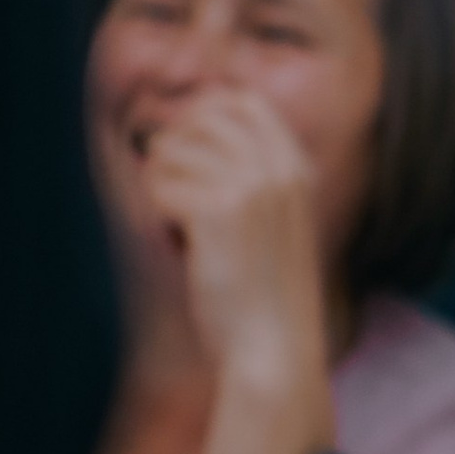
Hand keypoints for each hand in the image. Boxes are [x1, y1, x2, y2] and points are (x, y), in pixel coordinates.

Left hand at [135, 86, 329, 406]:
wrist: (274, 351)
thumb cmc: (264, 296)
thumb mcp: (273, 222)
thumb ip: (247, 174)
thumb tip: (181, 127)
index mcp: (297, 169)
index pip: (243, 102)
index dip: (203, 115)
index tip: (185, 153)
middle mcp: (279, 169)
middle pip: (200, 117)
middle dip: (173, 151)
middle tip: (175, 197)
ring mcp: (251, 187)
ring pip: (170, 151)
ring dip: (160, 188)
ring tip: (181, 230)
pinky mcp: (217, 211)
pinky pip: (157, 188)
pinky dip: (158, 220)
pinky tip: (181, 250)